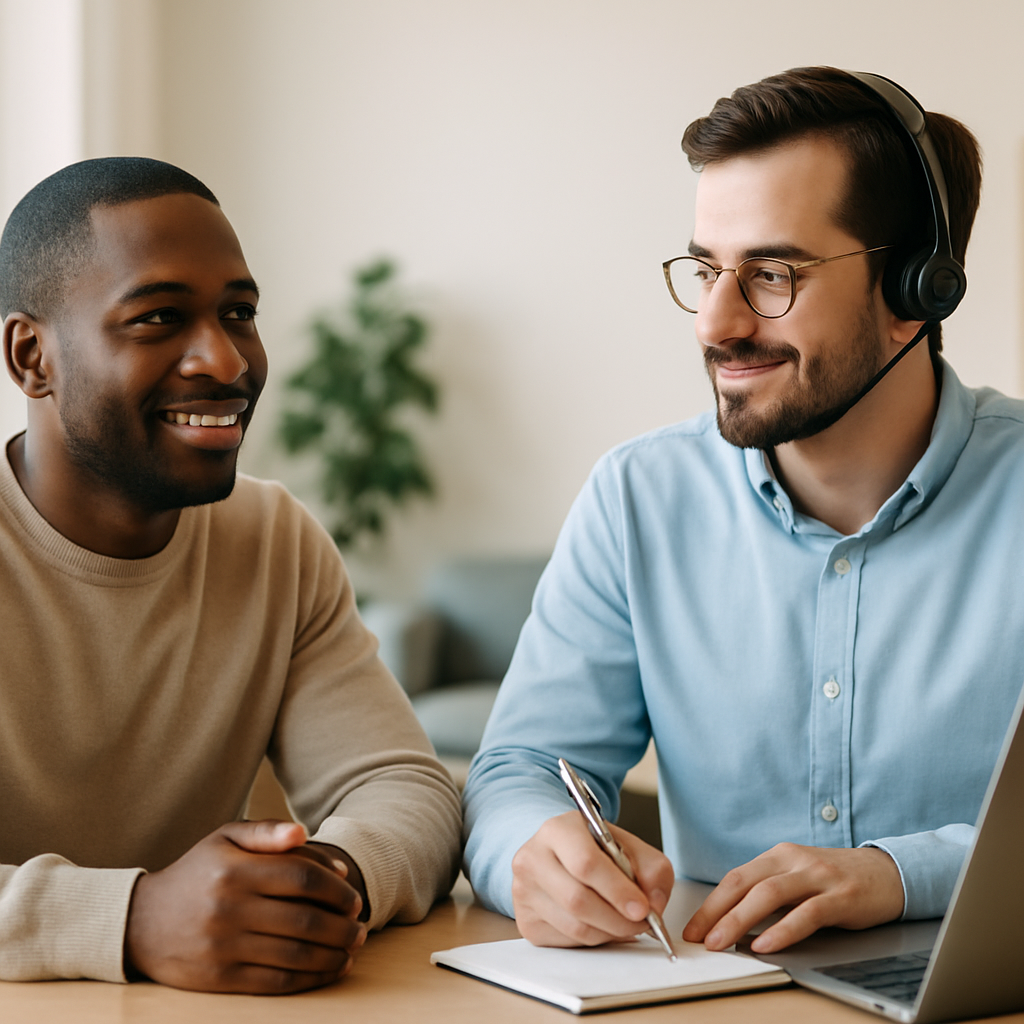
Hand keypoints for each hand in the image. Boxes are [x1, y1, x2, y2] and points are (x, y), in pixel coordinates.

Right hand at [125, 820, 366, 992]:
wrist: (140, 922)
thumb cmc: (197, 873)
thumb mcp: (224, 839)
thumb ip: (266, 831)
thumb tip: (305, 834)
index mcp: (235, 870)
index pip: (302, 876)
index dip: (337, 888)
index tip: (354, 898)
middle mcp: (229, 908)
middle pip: (305, 918)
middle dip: (343, 926)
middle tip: (363, 928)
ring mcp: (224, 947)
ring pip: (296, 954)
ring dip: (334, 954)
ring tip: (352, 949)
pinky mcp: (220, 980)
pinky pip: (276, 982)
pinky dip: (311, 978)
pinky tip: (330, 969)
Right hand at [511, 810, 673, 947]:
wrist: (559, 855)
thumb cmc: (595, 849)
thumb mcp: (628, 845)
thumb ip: (652, 868)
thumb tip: (654, 904)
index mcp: (557, 829)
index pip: (585, 863)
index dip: (617, 890)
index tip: (643, 908)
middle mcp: (532, 857)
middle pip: (577, 899)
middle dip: (618, 919)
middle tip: (642, 923)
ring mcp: (524, 891)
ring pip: (574, 926)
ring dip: (610, 932)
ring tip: (627, 924)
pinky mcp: (525, 920)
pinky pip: (568, 941)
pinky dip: (594, 939)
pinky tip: (603, 924)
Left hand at [683, 843, 904, 953]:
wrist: (890, 872)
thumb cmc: (837, 880)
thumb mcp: (798, 879)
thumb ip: (770, 893)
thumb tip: (732, 922)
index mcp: (778, 856)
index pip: (734, 879)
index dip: (710, 904)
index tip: (692, 929)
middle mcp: (793, 860)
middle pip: (744, 884)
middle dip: (716, 913)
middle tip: (698, 939)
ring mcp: (817, 876)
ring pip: (768, 895)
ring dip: (739, 921)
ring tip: (721, 944)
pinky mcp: (841, 896)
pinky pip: (806, 913)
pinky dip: (782, 930)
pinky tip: (766, 945)